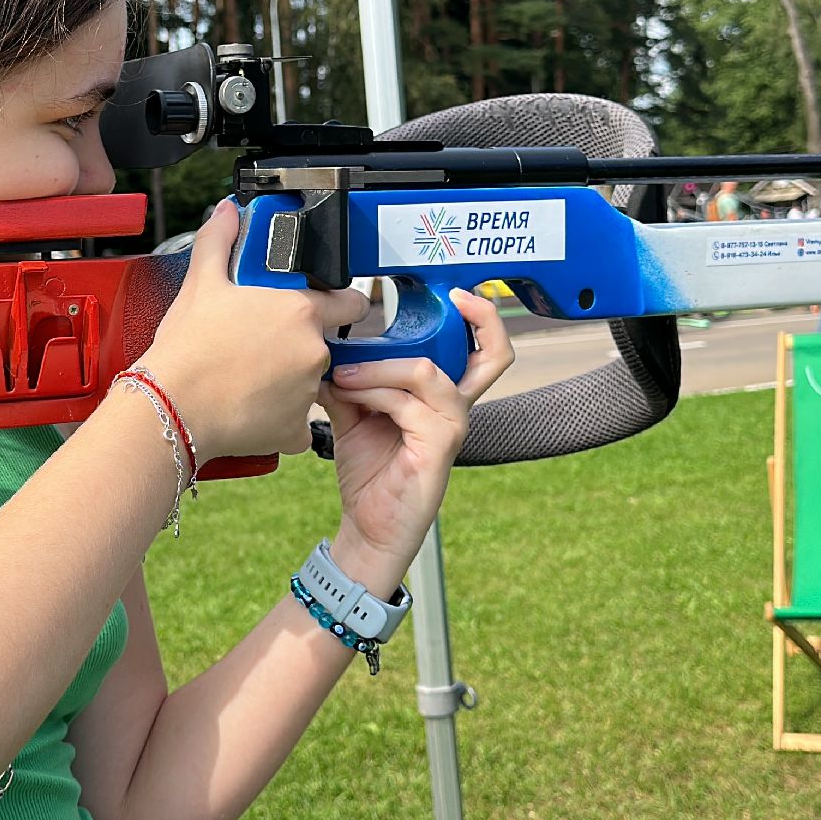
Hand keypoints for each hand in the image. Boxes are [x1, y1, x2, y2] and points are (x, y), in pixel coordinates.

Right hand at [137, 200, 368, 460]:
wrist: (169, 406)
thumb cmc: (187, 348)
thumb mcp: (201, 284)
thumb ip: (220, 242)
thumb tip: (227, 213)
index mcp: (301, 311)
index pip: (351, 302)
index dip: (336, 303)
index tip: (321, 307)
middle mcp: (313, 351)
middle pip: (322, 344)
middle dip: (297, 343)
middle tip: (259, 344)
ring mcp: (307, 393)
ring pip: (307, 383)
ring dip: (287, 380)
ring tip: (246, 377)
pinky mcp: (295, 430)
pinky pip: (296, 423)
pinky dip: (279, 419)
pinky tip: (250, 408)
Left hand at [318, 289, 512, 589]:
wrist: (367, 525)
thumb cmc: (370, 471)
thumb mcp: (354, 414)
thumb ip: (349, 379)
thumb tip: (326, 348)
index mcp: (442, 395)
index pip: (481, 348)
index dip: (480, 316)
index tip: (454, 294)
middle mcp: (456, 408)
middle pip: (494, 354)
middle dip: (475, 319)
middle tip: (442, 302)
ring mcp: (452, 428)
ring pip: (428, 372)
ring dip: (378, 368)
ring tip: (343, 375)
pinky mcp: (440, 449)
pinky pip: (410, 405)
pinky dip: (374, 394)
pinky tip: (347, 398)